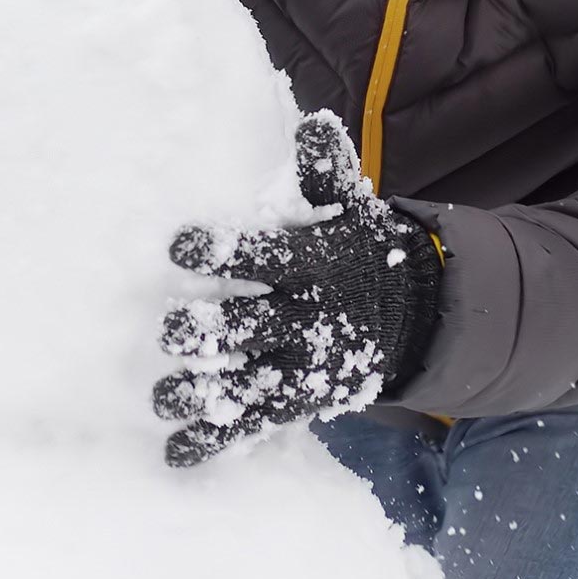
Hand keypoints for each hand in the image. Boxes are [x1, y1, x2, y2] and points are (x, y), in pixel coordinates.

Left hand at [154, 110, 441, 466]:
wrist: (414, 312)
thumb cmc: (357, 247)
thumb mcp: (349, 207)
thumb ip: (326, 171)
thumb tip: (314, 125)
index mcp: (315, 263)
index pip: (265, 255)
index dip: (222, 251)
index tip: (179, 246)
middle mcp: (306, 317)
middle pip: (251, 328)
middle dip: (208, 332)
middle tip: (171, 331)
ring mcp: (303, 364)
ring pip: (248, 383)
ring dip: (204, 393)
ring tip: (163, 399)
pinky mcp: (299, 400)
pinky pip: (254, 423)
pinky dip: (215, 441)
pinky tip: (175, 454)